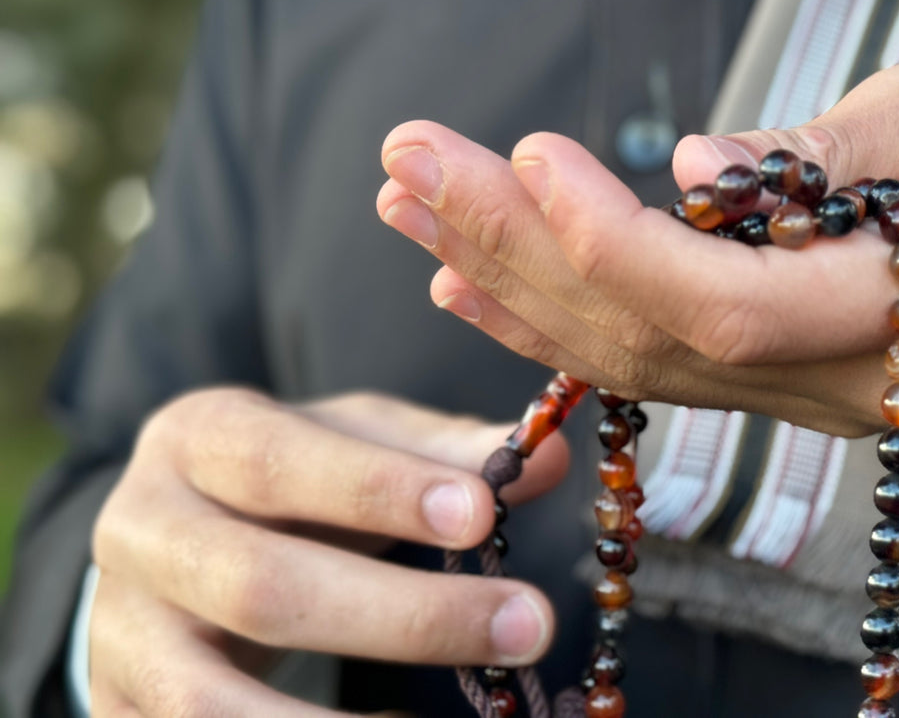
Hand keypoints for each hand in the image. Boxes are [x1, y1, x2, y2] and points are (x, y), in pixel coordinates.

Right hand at [89, 388, 566, 715]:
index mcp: (195, 438)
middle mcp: (139, 533)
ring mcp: (120, 636)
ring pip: (212, 704)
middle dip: (404, 616)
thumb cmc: (285, 481)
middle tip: (529, 624)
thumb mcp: (354, 440)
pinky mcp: (122, 711)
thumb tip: (549, 455)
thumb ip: (445, 450)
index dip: (380, 490)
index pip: (278, 461)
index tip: (485, 513)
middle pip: (261, 587)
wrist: (166, 544)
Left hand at [377, 64, 898, 437]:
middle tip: (411, 158)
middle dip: (522, 246)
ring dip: (513, 282)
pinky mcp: (785, 387)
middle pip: (655, 336)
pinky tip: (469, 278)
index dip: (616, 243)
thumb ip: (828, 150)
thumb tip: (692, 174)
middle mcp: (849, 379)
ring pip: (639, 361)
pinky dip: (556, 323)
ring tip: (411, 204)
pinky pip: (657, 368)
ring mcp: (812, 399)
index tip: (531, 155)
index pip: (731, 305)